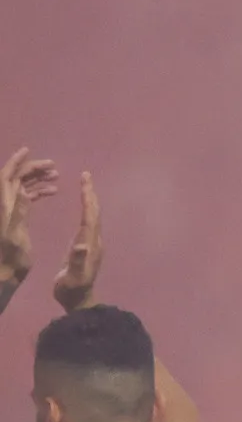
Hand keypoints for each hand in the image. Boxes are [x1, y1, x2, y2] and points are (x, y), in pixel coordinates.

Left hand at [0, 147, 59, 282]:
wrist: (6, 270)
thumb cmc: (11, 256)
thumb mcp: (14, 234)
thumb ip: (18, 212)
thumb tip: (23, 189)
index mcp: (4, 204)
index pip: (7, 176)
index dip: (16, 162)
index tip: (28, 150)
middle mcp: (5, 203)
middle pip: (16, 177)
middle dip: (32, 168)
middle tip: (52, 165)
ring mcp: (11, 209)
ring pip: (23, 185)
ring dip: (38, 178)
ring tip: (56, 176)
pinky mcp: (17, 216)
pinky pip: (27, 196)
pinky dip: (39, 190)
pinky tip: (52, 191)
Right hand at [51, 172, 100, 311]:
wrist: (80, 301)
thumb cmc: (73, 290)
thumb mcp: (74, 277)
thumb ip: (78, 262)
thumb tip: (82, 245)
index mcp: (90, 244)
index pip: (90, 216)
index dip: (87, 198)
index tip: (85, 180)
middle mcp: (94, 241)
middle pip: (94, 212)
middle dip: (90, 193)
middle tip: (86, 175)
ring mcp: (91, 244)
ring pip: (92, 216)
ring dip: (89, 199)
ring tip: (85, 184)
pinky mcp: (86, 247)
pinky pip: (87, 223)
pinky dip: (85, 210)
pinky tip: (82, 207)